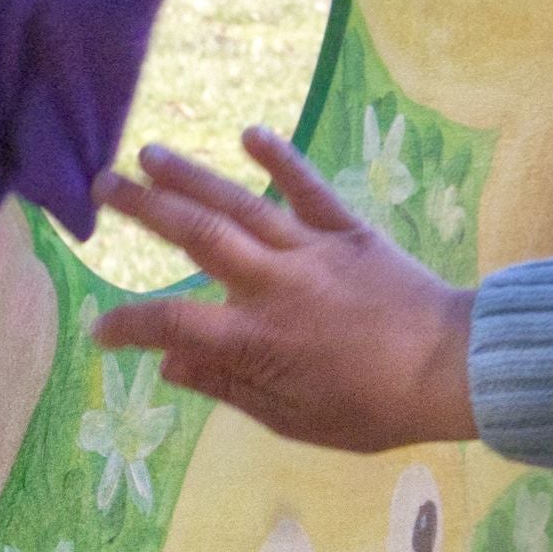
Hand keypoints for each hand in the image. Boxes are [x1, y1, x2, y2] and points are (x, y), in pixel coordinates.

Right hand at [89, 130, 479, 454]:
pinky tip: (250, 133)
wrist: (452, 370)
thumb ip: (228, 387)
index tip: (100, 329)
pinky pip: (308, 188)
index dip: (129, 326)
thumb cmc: (372, 408)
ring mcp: (310, 251)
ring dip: (190, 176)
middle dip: (144, 209)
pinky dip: (279, 159)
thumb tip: (168, 365)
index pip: (173, 326)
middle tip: (102, 186)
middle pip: (196, 237)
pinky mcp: (349, 231)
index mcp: (256, 340)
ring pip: (240, 205)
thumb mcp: (292, 418)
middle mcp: (273, 285)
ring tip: (149, 153)